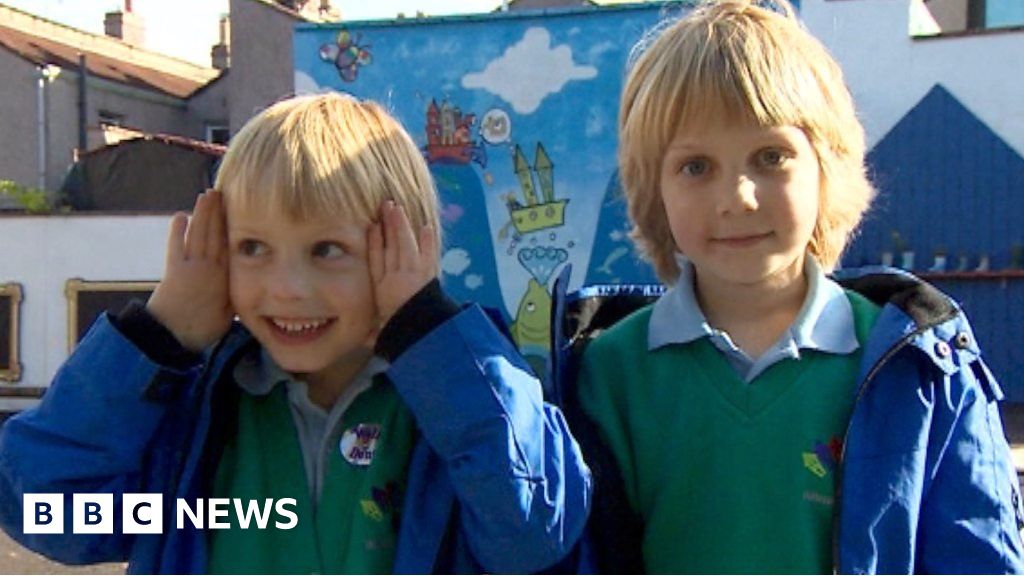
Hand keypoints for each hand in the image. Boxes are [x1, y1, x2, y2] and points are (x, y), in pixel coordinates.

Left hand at [146, 189, 232, 351]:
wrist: (173, 336)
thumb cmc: (203, 329)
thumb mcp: (229, 314)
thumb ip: (236, 294)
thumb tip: (249, 283)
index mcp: (227, 277)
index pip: (233, 245)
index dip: (234, 224)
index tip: (240, 206)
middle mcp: (210, 267)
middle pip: (215, 234)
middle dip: (218, 211)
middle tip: (222, 191)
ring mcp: (191, 266)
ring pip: (198, 235)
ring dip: (201, 214)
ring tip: (205, 195)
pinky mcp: (173, 270)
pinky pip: (176, 247)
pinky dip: (177, 232)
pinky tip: (180, 217)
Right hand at [368, 200, 437, 326]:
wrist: (419, 337)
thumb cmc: (399, 338)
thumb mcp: (382, 337)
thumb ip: (373, 334)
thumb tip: (364, 339)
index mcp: (381, 291)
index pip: (376, 261)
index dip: (374, 243)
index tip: (373, 227)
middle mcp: (395, 279)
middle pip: (391, 247)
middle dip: (389, 226)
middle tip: (387, 206)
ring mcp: (413, 276)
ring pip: (406, 246)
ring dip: (402, 226)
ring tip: (399, 208)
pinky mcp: (429, 278)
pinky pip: (428, 256)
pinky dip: (427, 242)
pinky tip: (426, 227)